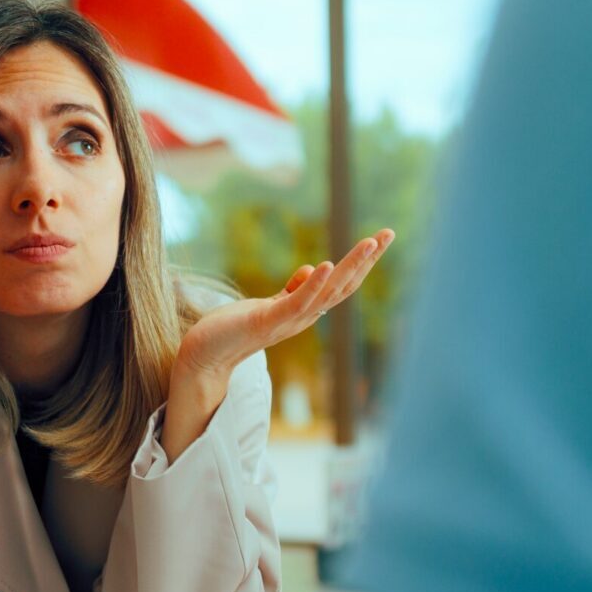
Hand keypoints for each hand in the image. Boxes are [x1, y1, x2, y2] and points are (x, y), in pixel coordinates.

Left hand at [178, 228, 395, 377]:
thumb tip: (315, 267)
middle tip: (387, 234)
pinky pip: (297, 302)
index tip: (381, 237)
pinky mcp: (267, 322)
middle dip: (367, 260)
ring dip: (350, 267)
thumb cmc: (234, 330)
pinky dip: (313, 284)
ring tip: (368, 243)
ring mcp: (288, 321)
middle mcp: (304, 318)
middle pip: (344, 286)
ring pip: (328, 292)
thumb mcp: (270, 305)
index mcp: (306, 311)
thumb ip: (294, 290)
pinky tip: (325, 264)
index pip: (342, 284)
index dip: (363, 262)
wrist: (204, 357)